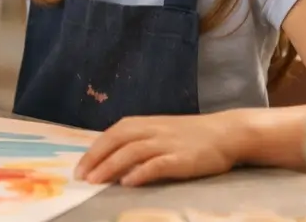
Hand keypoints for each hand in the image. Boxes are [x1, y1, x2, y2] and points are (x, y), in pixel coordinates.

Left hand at [74, 113, 237, 186]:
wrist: (226, 133)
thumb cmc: (190, 135)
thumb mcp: (159, 132)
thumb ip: (137, 142)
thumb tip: (110, 160)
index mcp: (144, 123)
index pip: (111, 134)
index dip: (93, 151)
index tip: (79, 169)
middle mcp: (153, 130)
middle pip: (117, 140)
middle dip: (96, 159)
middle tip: (81, 178)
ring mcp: (168, 143)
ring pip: (133, 151)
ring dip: (111, 166)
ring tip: (96, 181)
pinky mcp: (182, 158)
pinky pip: (158, 164)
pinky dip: (141, 172)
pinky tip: (128, 182)